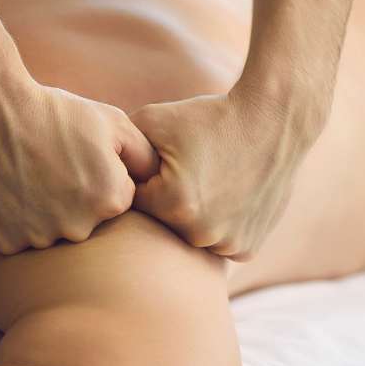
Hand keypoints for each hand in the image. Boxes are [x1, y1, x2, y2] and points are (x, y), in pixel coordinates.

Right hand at [0, 83, 158, 253]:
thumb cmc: (55, 112)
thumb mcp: (113, 122)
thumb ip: (145, 156)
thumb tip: (159, 182)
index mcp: (111, 200)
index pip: (115, 202)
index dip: (97, 177)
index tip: (77, 159)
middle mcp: (79, 226)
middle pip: (85, 222)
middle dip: (73, 200)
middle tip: (51, 166)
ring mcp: (40, 237)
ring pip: (51, 234)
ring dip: (44, 214)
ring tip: (29, 176)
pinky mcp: (7, 242)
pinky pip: (19, 240)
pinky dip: (16, 222)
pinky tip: (10, 190)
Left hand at [129, 92, 317, 260]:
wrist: (274, 118)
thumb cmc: (208, 117)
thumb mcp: (152, 120)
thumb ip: (116, 147)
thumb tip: (90, 170)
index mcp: (172, 205)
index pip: (134, 205)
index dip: (143, 182)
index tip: (160, 163)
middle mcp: (200, 233)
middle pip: (160, 226)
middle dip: (165, 203)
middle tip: (190, 171)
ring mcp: (227, 245)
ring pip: (188, 239)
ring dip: (190, 220)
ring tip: (208, 183)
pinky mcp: (248, 248)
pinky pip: (215, 246)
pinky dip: (215, 229)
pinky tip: (224, 198)